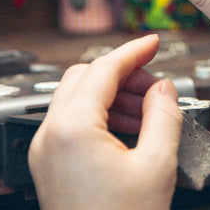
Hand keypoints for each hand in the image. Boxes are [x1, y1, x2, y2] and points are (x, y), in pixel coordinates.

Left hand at [28, 35, 181, 209]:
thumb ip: (163, 115)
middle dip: (121, 73)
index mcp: (72, 129)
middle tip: (153, 83)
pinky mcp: (49, 164)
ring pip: (76, 96)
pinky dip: (100, 113)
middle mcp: (50, 135)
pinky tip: (128, 127)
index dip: (133, 50)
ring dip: (111, 92)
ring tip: (145, 108)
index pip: (103, 69)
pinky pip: (72, 120)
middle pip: (84, 76)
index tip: (152, 42)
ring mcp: (46, 150)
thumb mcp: (156, 167)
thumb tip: (162, 88)